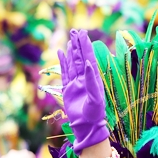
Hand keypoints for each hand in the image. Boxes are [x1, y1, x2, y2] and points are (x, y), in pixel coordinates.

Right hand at [59, 29, 108, 153]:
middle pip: (80, 58)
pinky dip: (63, 63)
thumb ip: (92, 80)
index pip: (88, 59)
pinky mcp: (68, 89)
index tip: (83, 34)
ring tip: (70, 38)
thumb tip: (87, 63)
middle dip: (79, 45)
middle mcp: (85, 79)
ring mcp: (76, 83)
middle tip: (76, 31)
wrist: (87, 127)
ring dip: (71, 51)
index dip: (86, 47)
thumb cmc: (95, 115)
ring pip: (72, 63)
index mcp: (94, 80)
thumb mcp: (95, 97)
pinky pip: (65, 72)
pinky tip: (61, 53)